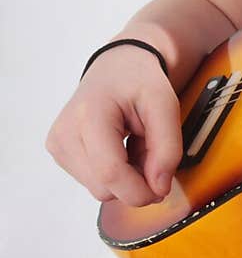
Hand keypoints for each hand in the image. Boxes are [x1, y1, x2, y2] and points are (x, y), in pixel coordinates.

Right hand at [46, 45, 181, 206]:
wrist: (116, 67)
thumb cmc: (139, 82)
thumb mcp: (166, 104)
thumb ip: (167, 147)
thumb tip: (158, 188)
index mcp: (89, 114)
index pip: (110, 172)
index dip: (140, 189)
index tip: (162, 186)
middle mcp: (65, 132)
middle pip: (104, 188)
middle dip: (135, 181)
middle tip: (149, 150)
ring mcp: (58, 145)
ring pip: (98, 190)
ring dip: (125, 177)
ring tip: (133, 145)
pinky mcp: (59, 153)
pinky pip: (92, 183)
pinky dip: (113, 174)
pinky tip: (119, 149)